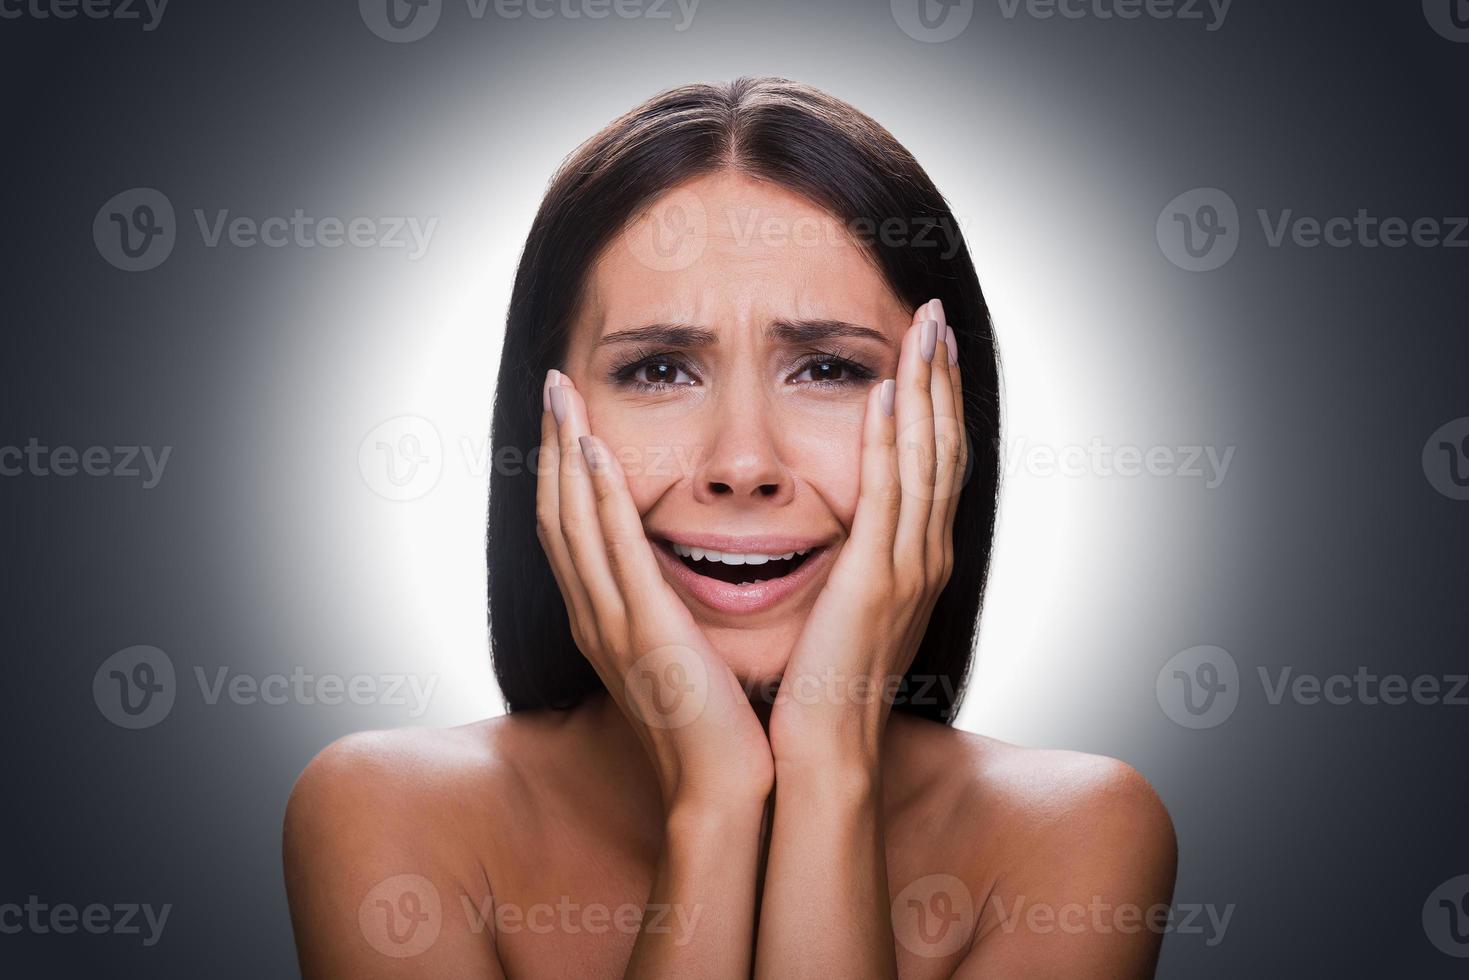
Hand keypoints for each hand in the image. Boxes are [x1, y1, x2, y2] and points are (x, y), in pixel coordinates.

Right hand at [536, 370, 774, 811]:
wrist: (722, 789)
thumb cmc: (713, 727)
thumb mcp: (679, 656)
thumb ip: (667, 612)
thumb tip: (678, 574)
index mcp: (604, 620)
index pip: (570, 529)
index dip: (560, 470)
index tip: (566, 417)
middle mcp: (595, 616)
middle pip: (556, 513)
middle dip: (550, 445)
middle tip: (552, 383)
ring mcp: (612, 623)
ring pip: (572, 520)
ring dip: (563, 452)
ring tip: (562, 394)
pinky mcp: (644, 630)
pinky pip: (612, 550)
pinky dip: (597, 496)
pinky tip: (592, 451)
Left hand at [768, 299, 965, 769]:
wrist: (824, 750)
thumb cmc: (826, 685)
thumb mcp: (848, 611)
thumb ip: (853, 563)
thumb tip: (837, 529)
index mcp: (916, 560)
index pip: (933, 463)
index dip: (936, 402)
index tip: (929, 348)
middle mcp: (925, 556)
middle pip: (944, 446)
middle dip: (942, 377)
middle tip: (936, 315)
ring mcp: (908, 566)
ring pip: (928, 458)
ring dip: (927, 389)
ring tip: (924, 329)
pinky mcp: (878, 579)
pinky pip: (890, 494)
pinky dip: (894, 439)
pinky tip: (888, 392)